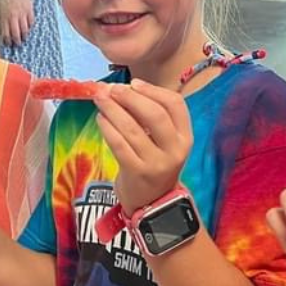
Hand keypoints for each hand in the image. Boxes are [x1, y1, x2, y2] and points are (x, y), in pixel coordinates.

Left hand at [2, 0, 34, 44]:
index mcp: (3, 14)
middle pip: (16, 33)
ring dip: (24, 35)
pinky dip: (29, 25)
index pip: (5, 32)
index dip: (6, 39)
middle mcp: (14, 15)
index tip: (6, 42)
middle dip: (16, 41)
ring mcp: (23, 12)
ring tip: (23, 38)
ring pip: (25, 28)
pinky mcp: (29, 7)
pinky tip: (28, 27)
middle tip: (16, 44)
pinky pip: (31, 20)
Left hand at [93, 80, 192, 212]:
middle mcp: (175, 149)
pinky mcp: (137, 173)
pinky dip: (107, 128)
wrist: (152, 202)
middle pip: (154, 114)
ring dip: (113, 110)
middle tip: (111, 89)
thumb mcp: (164, 141)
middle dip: (130, 97)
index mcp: (185, 137)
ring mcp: (156, 163)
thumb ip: (151, 116)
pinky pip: (119, 145)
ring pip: (132, 129)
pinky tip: (100, 119)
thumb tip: (124, 89)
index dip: (153, 90)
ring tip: (100, 100)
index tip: (133, 83)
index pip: (175, 104)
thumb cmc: (155, 162)